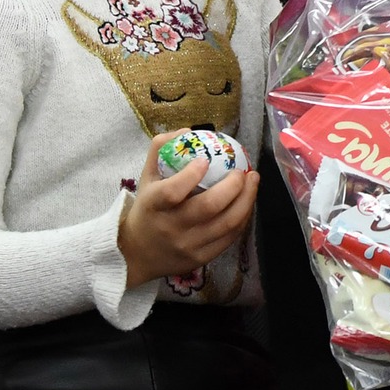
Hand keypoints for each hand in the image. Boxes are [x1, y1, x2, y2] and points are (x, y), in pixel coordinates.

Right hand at [117, 129, 260, 288]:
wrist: (136, 254)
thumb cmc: (147, 209)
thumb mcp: (146, 178)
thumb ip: (161, 149)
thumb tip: (188, 131)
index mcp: (154, 205)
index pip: (173, 191)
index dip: (191, 174)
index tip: (206, 159)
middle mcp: (171, 228)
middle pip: (209, 207)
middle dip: (233, 186)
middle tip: (243, 171)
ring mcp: (188, 246)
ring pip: (227, 223)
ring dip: (246, 199)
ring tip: (253, 181)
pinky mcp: (201, 258)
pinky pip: (230, 237)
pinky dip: (243, 217)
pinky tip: (246, 202)